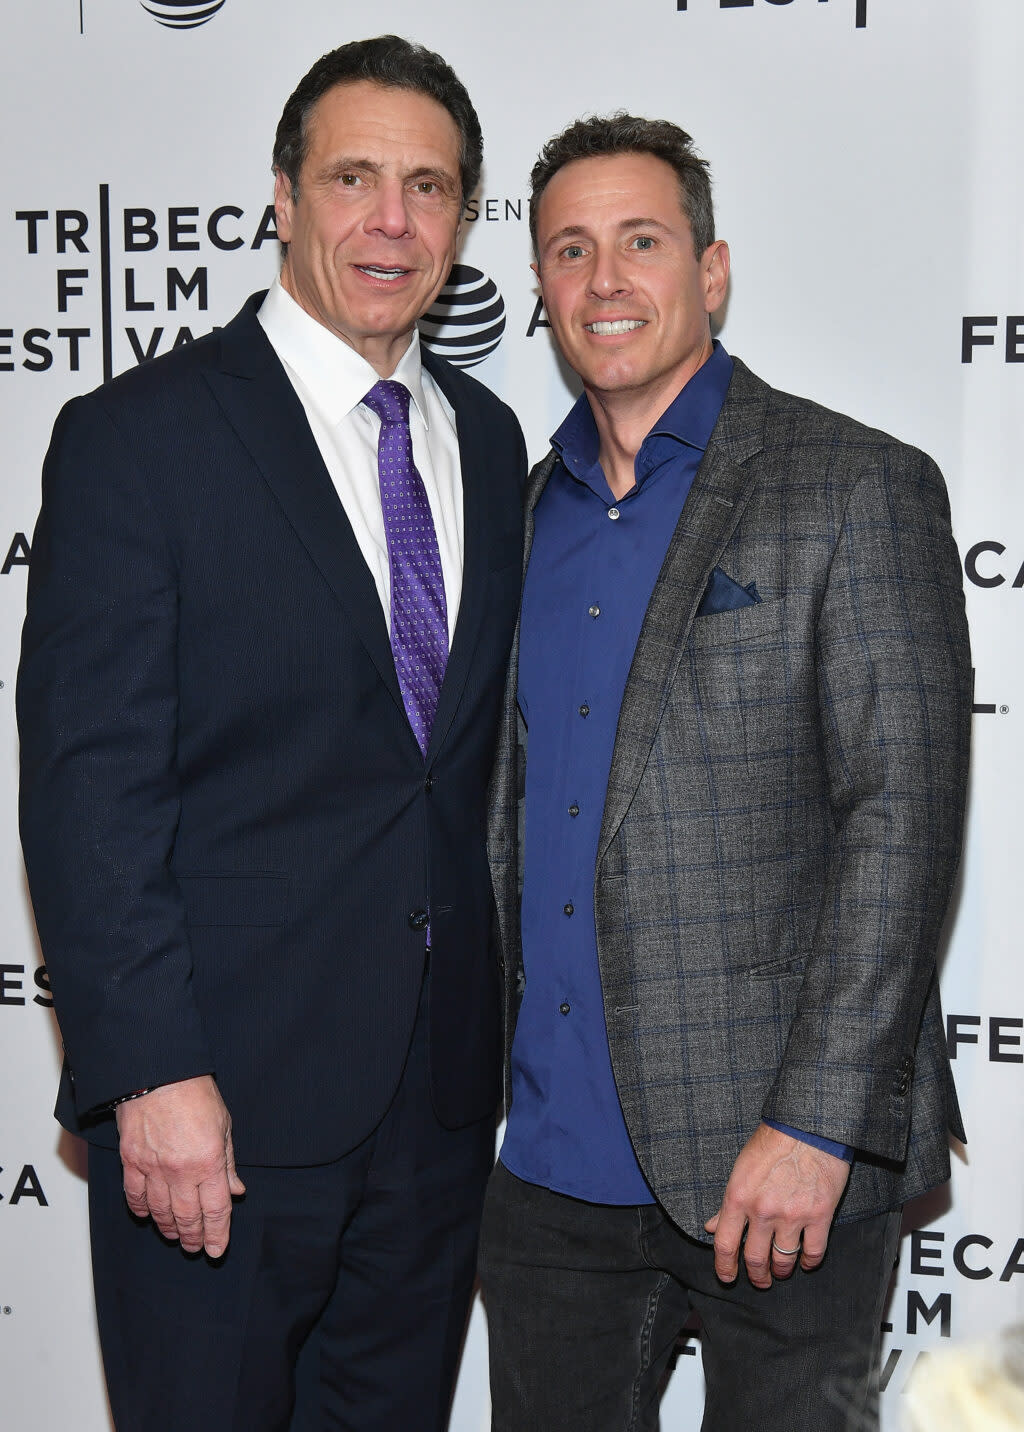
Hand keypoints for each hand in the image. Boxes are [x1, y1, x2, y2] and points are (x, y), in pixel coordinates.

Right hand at [116, 1074, 245, 1256]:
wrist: (158, 1072)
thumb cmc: (195, 1092)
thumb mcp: (224, 1124)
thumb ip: (228, 1163)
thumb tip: (236, 1191)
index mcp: (209, 1161)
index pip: (215, 1210)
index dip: (217, 1234)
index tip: (216, 1250)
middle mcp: (181, 1170)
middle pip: (187, 1217)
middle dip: (193, 1237)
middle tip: (195, 1248)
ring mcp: (153, 1168)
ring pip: (160, 1212)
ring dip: (168, 1228)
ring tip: (175, 1236)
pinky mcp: (131, 1160)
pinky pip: (135, 1195)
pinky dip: (141, 1209)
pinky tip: (147, 1216)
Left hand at [703, 1122, 849, 1288]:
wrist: (808, 1126)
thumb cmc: (772, 1141)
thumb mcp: (741, 1168)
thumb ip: (728, 1202)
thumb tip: (712, 1226)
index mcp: (738, 1197)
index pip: (725, 1244)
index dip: (724, 1267)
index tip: (727, 1277)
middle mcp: (762, 1211)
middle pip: (755, 1259)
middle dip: (757, 1276)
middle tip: (760, 1280)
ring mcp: (792, 1216)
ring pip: (783, 1261)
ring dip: (781, 1271)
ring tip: (781, 1272)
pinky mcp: (819, 1215)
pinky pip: (813, 1252)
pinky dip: (808, 1262)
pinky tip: (805, 1262)